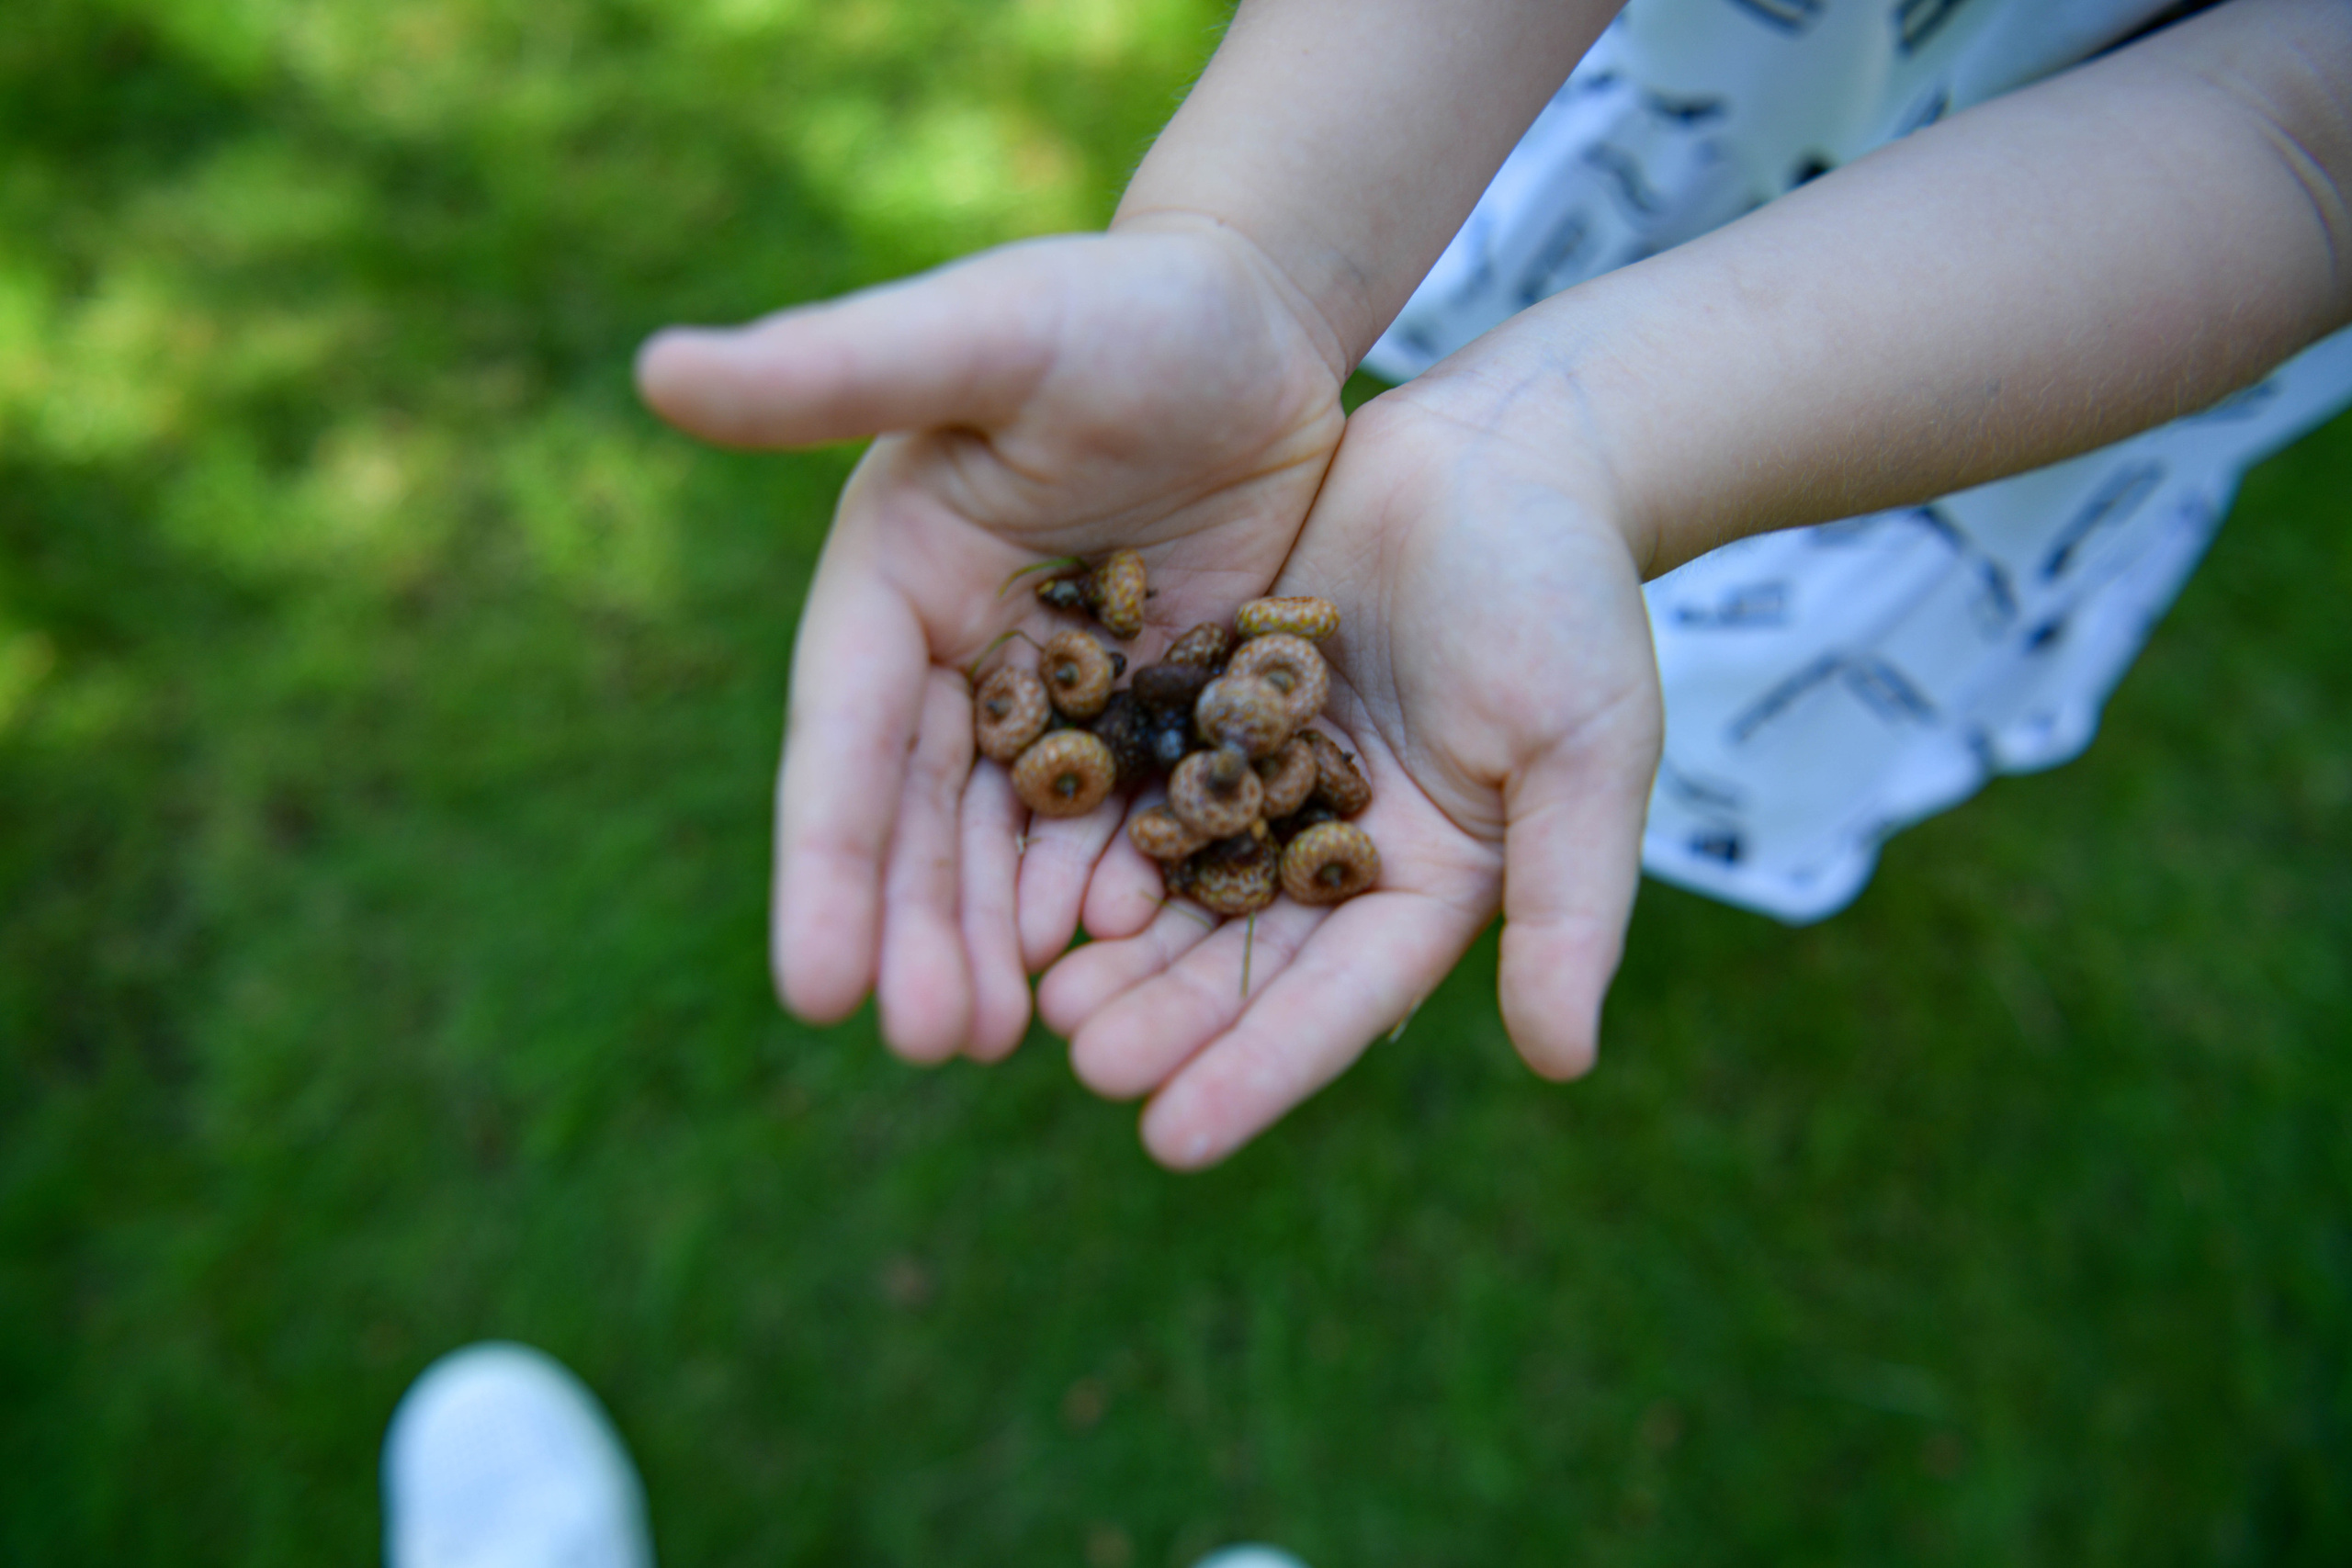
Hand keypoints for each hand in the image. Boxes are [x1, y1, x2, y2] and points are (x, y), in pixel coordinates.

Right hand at [637, 220, 1348, 1064]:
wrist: (1251, 316)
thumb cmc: (1114, 305)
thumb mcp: (985, 332)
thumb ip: (835, 371)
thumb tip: (658, 372)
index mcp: (890, 586)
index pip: (844, 746)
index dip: (827, 866)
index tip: (814, 991)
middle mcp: (957, 657)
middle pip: (925, 820)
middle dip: (916, 933)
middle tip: (926, 1044)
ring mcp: (1059, 693)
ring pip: (1017, 842)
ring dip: (1001, 941)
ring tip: (996, 1041)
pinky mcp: (1153, 707)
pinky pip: (1129, 820)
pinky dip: (1114, 892)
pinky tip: (1115, 966)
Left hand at [1037, 377, 1664, 1166]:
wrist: (1505, 451)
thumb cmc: (1568, 598)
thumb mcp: (1587, 748)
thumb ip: (1570, 900)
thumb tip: (1562, 1063)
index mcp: (1427, 885)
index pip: (1333, 1001)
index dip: (1255, 1070)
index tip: (1168, 1140)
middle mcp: (1335, 851)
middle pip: (1237, 957)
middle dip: (1161, 1016)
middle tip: (1076, 1062)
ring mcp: (1264, 778)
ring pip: (1173, 878)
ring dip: (1109, 942)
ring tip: (1034, 991)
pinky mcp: (1208, 704)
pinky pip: (1136, 772)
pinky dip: (1086, 824)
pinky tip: (1020, 865)